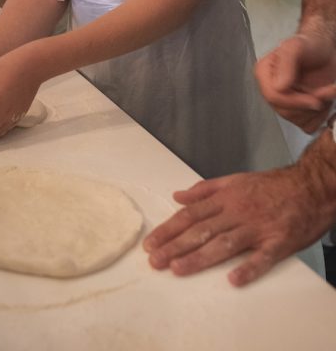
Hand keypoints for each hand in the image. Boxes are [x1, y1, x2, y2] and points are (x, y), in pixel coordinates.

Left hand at [143, 163, 333, 286]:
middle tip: (154, 260)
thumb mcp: (235, 180)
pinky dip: (248, 268)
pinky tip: (233, 279)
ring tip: (178, 269)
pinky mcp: (278, 242)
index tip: (151, 242)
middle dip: (175, 245)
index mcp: (226, 197)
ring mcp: (257, 227)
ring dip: (199, 257)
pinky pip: (262, 257)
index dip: (169, 229)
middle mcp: (237, 212)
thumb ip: (205, 189)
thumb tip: (178, 196)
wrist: (309, 186)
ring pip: (224, 244)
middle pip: (201, 230)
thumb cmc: (271, 185)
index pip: (191, 214)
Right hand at [254, 32, 335, 131]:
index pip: (272, 96)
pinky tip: (324, 100)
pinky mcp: (300, 112)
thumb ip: (286, 63)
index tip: (314, 98)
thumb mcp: (297, 46)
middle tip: (324, 92)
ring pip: (298, 120)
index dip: (294, 100)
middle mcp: (272, 89)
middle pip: (285, 112)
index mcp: (265, 74)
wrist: (326, 52)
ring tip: (326, 91)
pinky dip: (321, 116)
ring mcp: (285, 103)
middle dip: (308, 103)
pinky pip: (308, 125)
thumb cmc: (311, 46)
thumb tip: (278, 86)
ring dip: (318, 108)